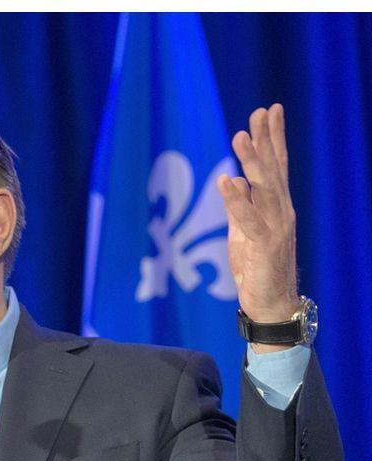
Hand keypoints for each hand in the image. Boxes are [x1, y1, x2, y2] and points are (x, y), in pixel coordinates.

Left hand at [218, 104, 298, 352]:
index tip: (268, 111)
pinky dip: (236, 200)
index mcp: (276, 206)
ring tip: (239, 136)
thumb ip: (241, 205)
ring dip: (251, 161)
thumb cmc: (256, 265)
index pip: (276, 166)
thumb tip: (235, 179)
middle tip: (259, 112)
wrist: (270, 302)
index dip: (272, 138)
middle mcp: (281, 211)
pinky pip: (248, 219)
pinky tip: (227, 181)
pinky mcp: (264, 245)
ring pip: (264, 188)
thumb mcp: (244, 230)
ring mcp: (275, 227)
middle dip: (266, 139)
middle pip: (273, 169)